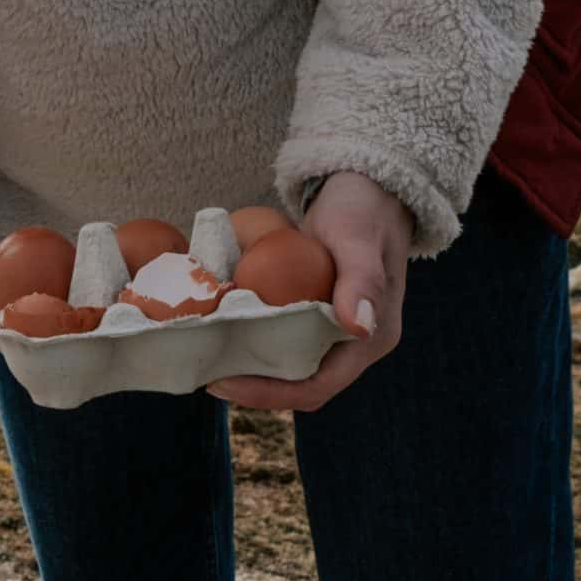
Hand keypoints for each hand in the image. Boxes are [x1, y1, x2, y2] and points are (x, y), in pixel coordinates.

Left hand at [208, 170, 411, 412]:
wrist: (369, 185)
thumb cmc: (363, 207)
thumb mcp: (357, 238)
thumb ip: (362, 280)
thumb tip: (358, 327)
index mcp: (373, 338)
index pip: (317, 387)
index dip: (270, 394)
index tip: (224, 383)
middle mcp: (357, 344)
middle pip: (302, 386)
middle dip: (255, 388)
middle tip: (208, 376)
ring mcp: (340, 332)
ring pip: (293, 368)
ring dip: (253, 370)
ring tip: (210, 361)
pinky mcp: (321, 317)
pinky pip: (287, 342)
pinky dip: (257, 343)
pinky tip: (225, 333)